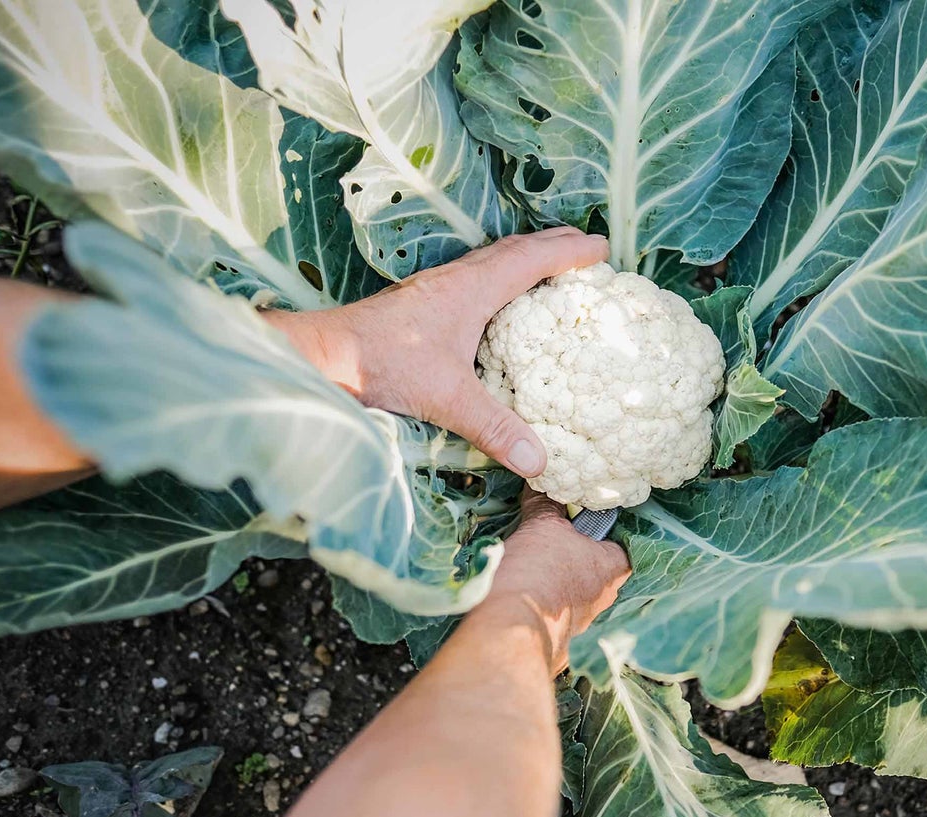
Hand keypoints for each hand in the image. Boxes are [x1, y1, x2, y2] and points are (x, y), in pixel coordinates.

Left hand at [265, 228, 608, 476]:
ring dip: (526, 256)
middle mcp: (456, 279)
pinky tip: (498, 301)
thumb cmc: (382, 364)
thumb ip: (494, 428)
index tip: (602, 248)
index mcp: (471, 289)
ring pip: (492, 260)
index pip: (531, 259)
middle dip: (554, 244)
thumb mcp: (446, 398)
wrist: (323, 354)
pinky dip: (500, 276)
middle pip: (515, 249)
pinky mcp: (422, 302)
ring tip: (551, 266)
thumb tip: (541, 462)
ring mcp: (437, 288)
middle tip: (586, 246)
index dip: (569, 251)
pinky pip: (475, 276)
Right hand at [473, 489, 630, 673]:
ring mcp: (582, 629)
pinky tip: (519, 596)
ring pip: (572, 597)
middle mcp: (604, 602)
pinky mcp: (557, 646)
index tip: (582, 521)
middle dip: (572, 557)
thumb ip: (546, 505)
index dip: (603, 530)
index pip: (623, 543)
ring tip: (527, 567)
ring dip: (554, 584)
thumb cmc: (537, 574)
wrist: (506, 634)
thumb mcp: (541, 526)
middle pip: (594, 570)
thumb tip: (542, 485)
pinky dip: (539, 608)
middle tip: (548, 541)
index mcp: (614, 570)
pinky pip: (551, 619)